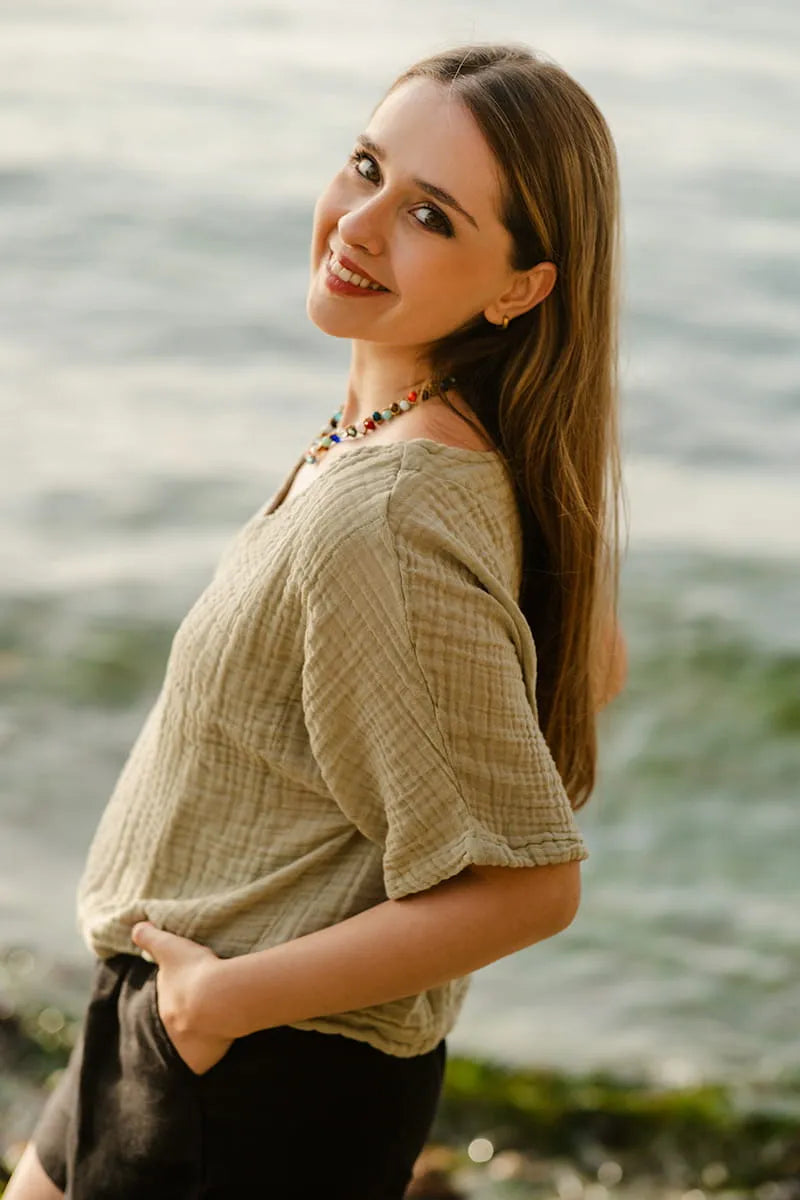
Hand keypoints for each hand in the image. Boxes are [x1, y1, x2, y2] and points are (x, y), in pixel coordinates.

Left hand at [131, 921, 234, 1075]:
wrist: (219, 999)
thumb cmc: (194, 971)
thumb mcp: (171, 947)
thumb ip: (150, 937)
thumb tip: (133, 927)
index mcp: (162, 1007)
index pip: (166, 1006)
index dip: (177, 1000)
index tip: (186, 997)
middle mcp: (168, 1033)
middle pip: (176, 1028)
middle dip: (184, 1022)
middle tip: (201, 1012)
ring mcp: (184, 1051)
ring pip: (188, 1047)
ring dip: (196, 1040)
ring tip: (212, 1029)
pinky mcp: (200, 1063)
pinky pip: (202, 1062)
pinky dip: (207, 1057)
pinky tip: (218, 1046)